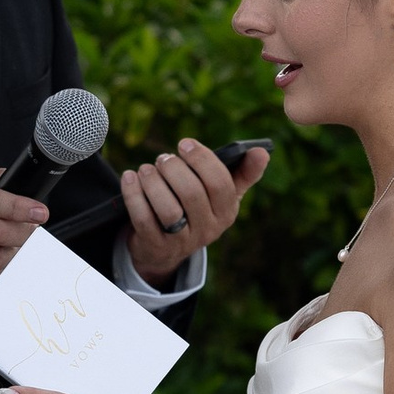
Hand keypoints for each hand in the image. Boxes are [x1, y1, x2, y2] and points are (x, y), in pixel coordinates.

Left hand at [119, 137, 267, 285]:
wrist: (166, 248)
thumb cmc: (197, 209)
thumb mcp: (221, 195)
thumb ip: (243, 173)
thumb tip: (263, 151)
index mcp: (227, 212)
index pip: (220, 183)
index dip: (201, 159)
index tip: (185, 144)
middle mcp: (208, 229)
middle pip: (191, 193)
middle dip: (174, 169)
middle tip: (163, 158)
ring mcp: (182, 241)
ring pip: (168, 209)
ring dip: (153, 183)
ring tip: (146, 169)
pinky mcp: (156, 246)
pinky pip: (143, 219)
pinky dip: (134, 195)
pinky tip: (130, 178)